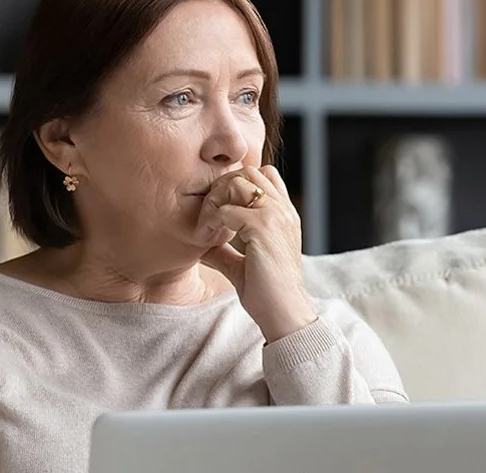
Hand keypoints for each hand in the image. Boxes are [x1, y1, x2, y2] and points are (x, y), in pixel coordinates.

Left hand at [197, 165, 316, 341]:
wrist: (284, 313)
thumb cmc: (267, 293)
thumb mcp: (242, 265)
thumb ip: (225, 251)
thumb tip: (202, 246)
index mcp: (284, 215)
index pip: (262, 176)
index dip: (237, 185)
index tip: (219, 212)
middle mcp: (283, 210)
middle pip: (249, 172)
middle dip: (223, 186)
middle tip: (210, 214)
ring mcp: (275, 216)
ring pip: (238, 182)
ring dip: (217, 199)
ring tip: (208, 225)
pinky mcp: (263, 228)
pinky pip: (228, 210)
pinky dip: (212, 220)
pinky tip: (207, 239)